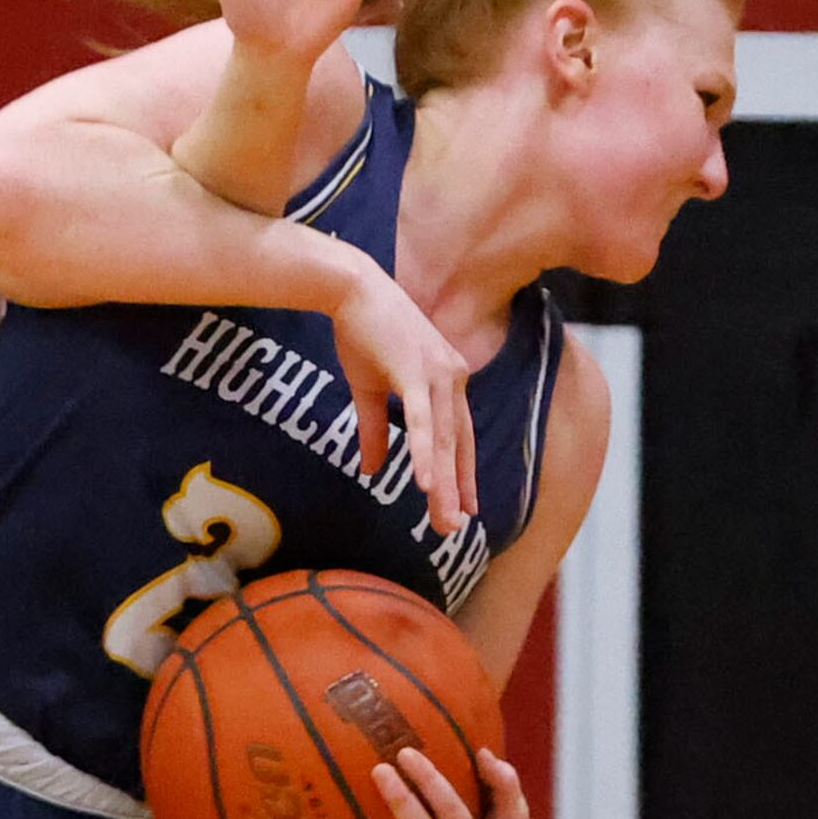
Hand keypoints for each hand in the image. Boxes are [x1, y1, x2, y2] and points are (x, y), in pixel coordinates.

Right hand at [330, 263, 476, 536]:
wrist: (351, 288)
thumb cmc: (362, 331)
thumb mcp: (369, 389)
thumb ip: (375, 431)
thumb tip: (372, 471)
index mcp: (448, 380)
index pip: (459, 437)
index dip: (463, 474)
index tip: (467, 509)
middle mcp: (453, 378)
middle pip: (456, 445)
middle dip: (456, 490)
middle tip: (453, 530)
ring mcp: (438, 374)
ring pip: (442, 441)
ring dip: (444, 483)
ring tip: (443, 520)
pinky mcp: (414, 371)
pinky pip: (421, 421)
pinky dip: (426, 453)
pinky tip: (427, 484)